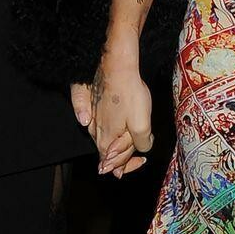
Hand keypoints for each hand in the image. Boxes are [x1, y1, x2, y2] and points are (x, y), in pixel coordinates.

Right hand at [72, 48, 152, 178]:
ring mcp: (92, 120)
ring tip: (133, 140)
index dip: (129, 166)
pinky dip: (113, 131)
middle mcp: (95, 133)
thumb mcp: (142, 125)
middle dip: (125, 155)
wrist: (116, 68)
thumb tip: (142, 149)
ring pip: (106, 139)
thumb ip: (141, 143)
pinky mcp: (93, 108)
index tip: (141, 161)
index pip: (115, 164)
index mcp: (106, 141)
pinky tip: (119, 126)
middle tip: (139, 154)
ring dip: (120, 143)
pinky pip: (102, 126)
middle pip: (109, 152)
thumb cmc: (129, 95)